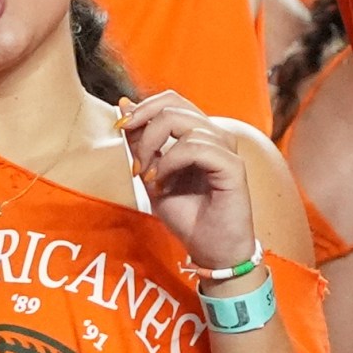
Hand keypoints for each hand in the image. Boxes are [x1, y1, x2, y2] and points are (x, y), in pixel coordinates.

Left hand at [119, 91, 257, 270]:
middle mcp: (214, 136)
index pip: (170, 101)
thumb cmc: (188, 217)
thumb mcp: (152, 176)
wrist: (211, 251)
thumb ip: (141, 145)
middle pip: (173, 105)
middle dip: (143, 126)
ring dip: (154, 149)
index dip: (142, 108)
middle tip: (134, 159)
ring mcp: (225, 149)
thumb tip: (123, 107)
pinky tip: (162, 182)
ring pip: (182, 124)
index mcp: (198, 134)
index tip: (119, 127)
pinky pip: (196, 147)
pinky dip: (171, 162)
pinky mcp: (233, 166)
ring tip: (149, 178)